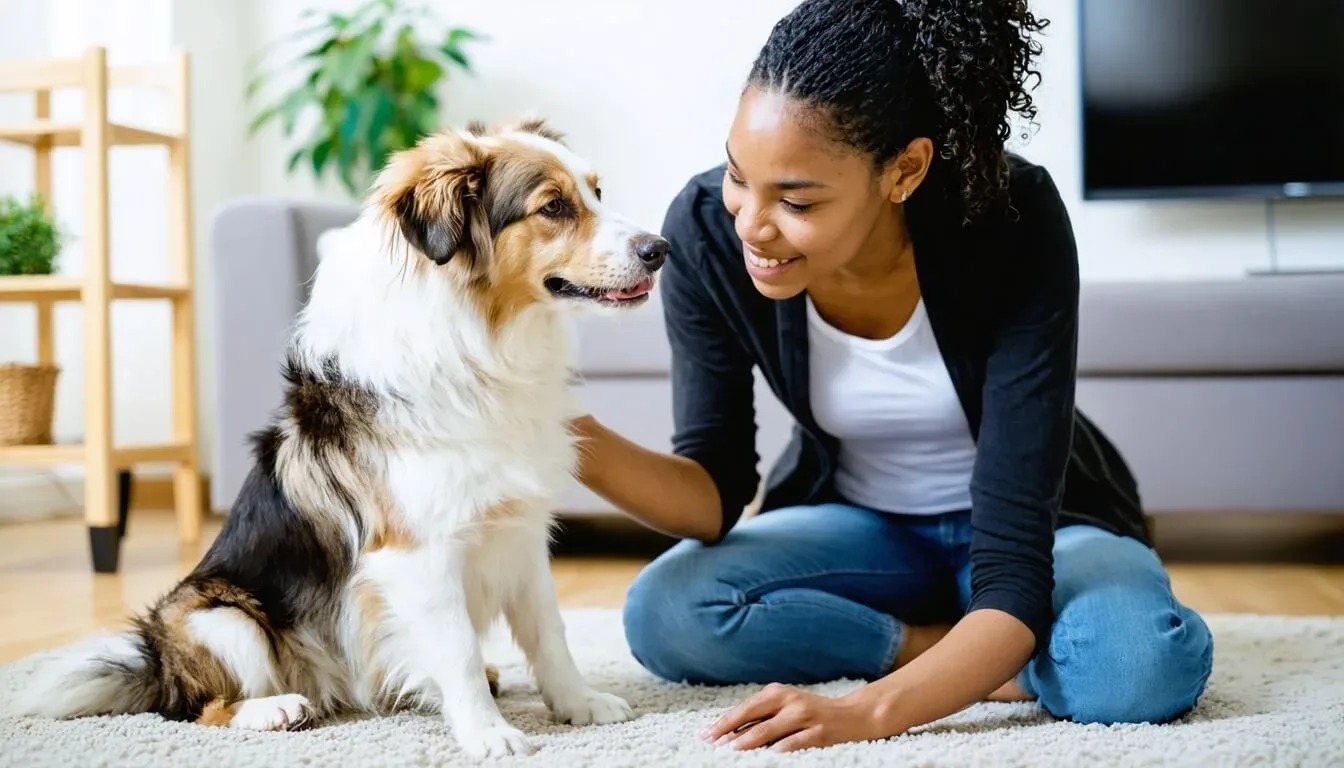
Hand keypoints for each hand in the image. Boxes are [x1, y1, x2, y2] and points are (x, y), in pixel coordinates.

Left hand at [699, 683, 895, 752]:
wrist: (854, 715)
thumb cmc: (812, 713)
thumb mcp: (787, 707)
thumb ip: (762, 717)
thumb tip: (729, 733)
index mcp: (778, 692)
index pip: (745, 708)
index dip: (724, 722)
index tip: (705, 734)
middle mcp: (790, 701)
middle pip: (752, 717)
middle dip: (728, 732)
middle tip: (711, 744)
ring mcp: (804, 716)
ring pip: (769, 731)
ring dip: (747, 742)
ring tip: (729, 752)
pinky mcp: (818, 733)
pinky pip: (792, 744)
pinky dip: (776, 751)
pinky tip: (764, 758)